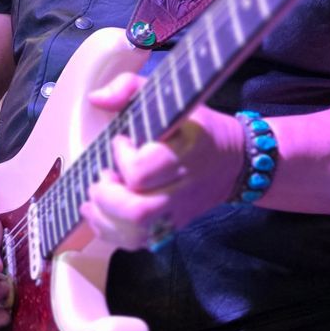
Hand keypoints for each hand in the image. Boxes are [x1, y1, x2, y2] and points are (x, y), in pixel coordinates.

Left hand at [80, 72, 246, 250]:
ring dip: (103, 217)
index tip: (123, 141)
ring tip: (97, 195)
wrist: (234, 162)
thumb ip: (130, 88)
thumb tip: (95, 99)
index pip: (142, 172)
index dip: (123, 158)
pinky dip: (109, 231)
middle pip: (137, 212)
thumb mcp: (171, 97)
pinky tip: (99, 212)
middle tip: (104, 176)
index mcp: (185, 154)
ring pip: (134, 233)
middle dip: (106, 196)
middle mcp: (182, 189)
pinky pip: (135, 242)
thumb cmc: (197, 126)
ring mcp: (176, 213)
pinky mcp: (169, 227)